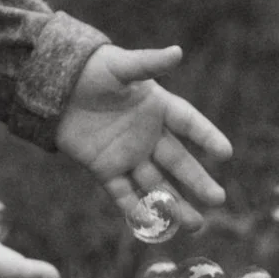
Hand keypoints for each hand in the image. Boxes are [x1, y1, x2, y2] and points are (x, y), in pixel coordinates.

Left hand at [54, 44, 231, 235]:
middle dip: (197, 181)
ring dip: (174, 205)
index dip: (205, 136)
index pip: (188, 123)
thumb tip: (177, 51)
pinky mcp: (105, 169)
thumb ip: (148, 63)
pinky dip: (135, 209)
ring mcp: (128, 155)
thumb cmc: (90, 69)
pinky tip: (152, 226)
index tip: (225, 152)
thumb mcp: (119, 66)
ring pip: (156, 185)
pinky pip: (123, 193)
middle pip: (178, 162)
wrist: (53, 85)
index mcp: (158, 107)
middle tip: (218, 199)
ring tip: (196, 225)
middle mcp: (148, 135)